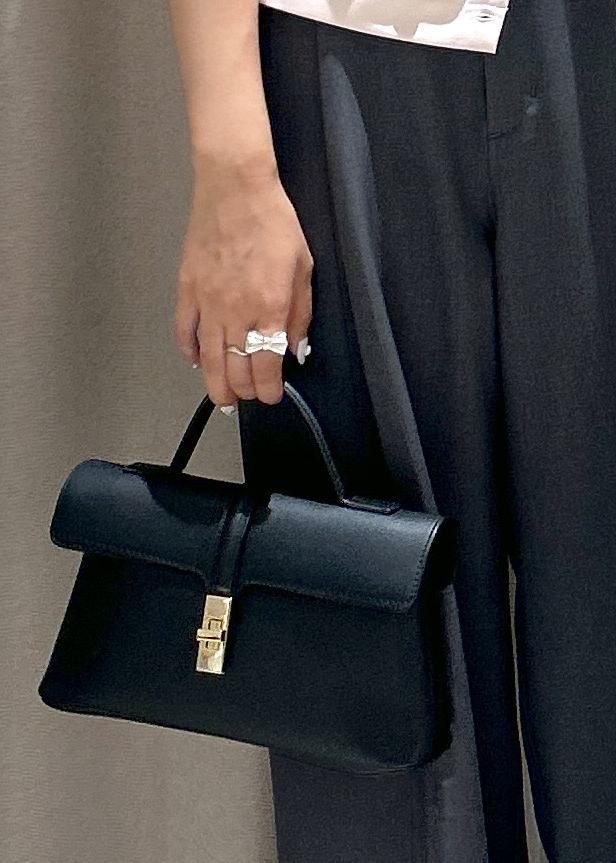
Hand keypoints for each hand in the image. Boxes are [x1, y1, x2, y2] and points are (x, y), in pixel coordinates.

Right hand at [173, 154, 312, 407]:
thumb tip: (295, 349)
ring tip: (221, 398)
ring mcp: (207, 304)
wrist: (235, 189)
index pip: (267, 366)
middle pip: (235, 370)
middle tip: (248, 397)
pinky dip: (189, 351)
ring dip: (215, 384)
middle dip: (244, 391)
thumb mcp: (303, 268)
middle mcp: (236, 313)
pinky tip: (196, 361)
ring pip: (208, 359)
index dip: (269, 389)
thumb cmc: (274, 223)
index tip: (272, 395)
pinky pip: (184, 331)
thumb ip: (300, 314)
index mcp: (269, 309)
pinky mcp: (187, 290)